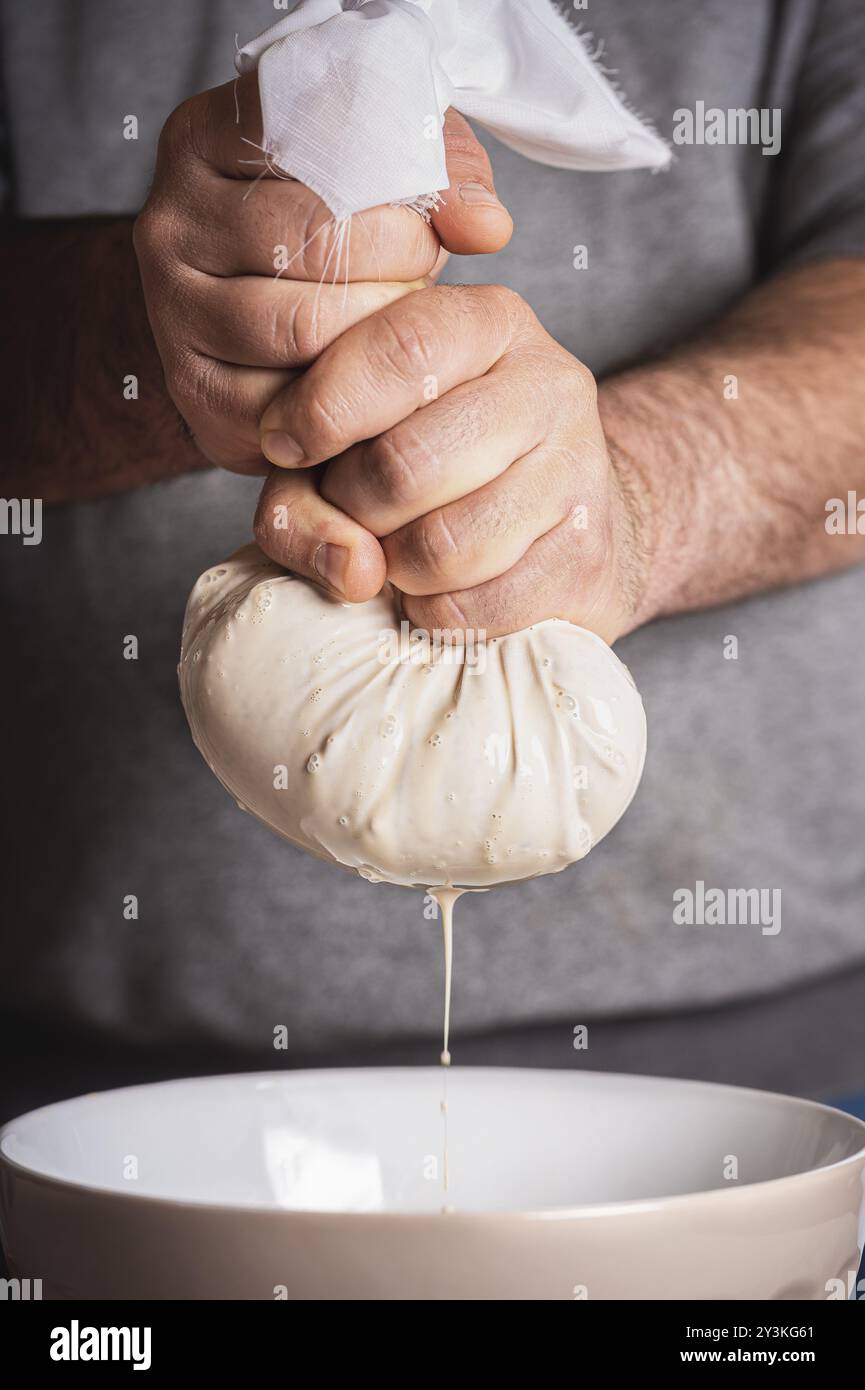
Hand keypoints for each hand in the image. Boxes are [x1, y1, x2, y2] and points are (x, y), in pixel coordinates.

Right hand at [133, 74, 511, 475]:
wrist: (244, 310)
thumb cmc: (327, 226)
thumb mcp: (378, 160)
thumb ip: (440, 163)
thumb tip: (485, 227)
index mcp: (205, 138)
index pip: (312, 138)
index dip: (394, 181)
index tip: (427, 214)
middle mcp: (170, 223)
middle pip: (313, 242)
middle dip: (396, 264)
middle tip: (419, 277)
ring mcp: (173, 313)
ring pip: (300, 328)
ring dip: (376, 333)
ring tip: (395, 323)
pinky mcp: (196, 393)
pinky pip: (289, 403)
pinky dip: (350, 398)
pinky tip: (371, 380)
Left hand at [255, 285, 653, 641]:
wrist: (564, 523)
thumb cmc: (438, 471)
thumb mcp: (357, 442)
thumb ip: (305, 489)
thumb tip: (350, 567)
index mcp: (488, 324)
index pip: (402, 347)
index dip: (323, 408)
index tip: (285, 446)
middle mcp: (548, 384)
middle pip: (408, 461)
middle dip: (354, 507)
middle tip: (354, 514)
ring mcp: (579, 473)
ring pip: (443, 546)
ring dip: (396, 571)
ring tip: (400, 555)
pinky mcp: (587, 559)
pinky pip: (476, 607)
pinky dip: (437, 614)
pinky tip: (441, 591)